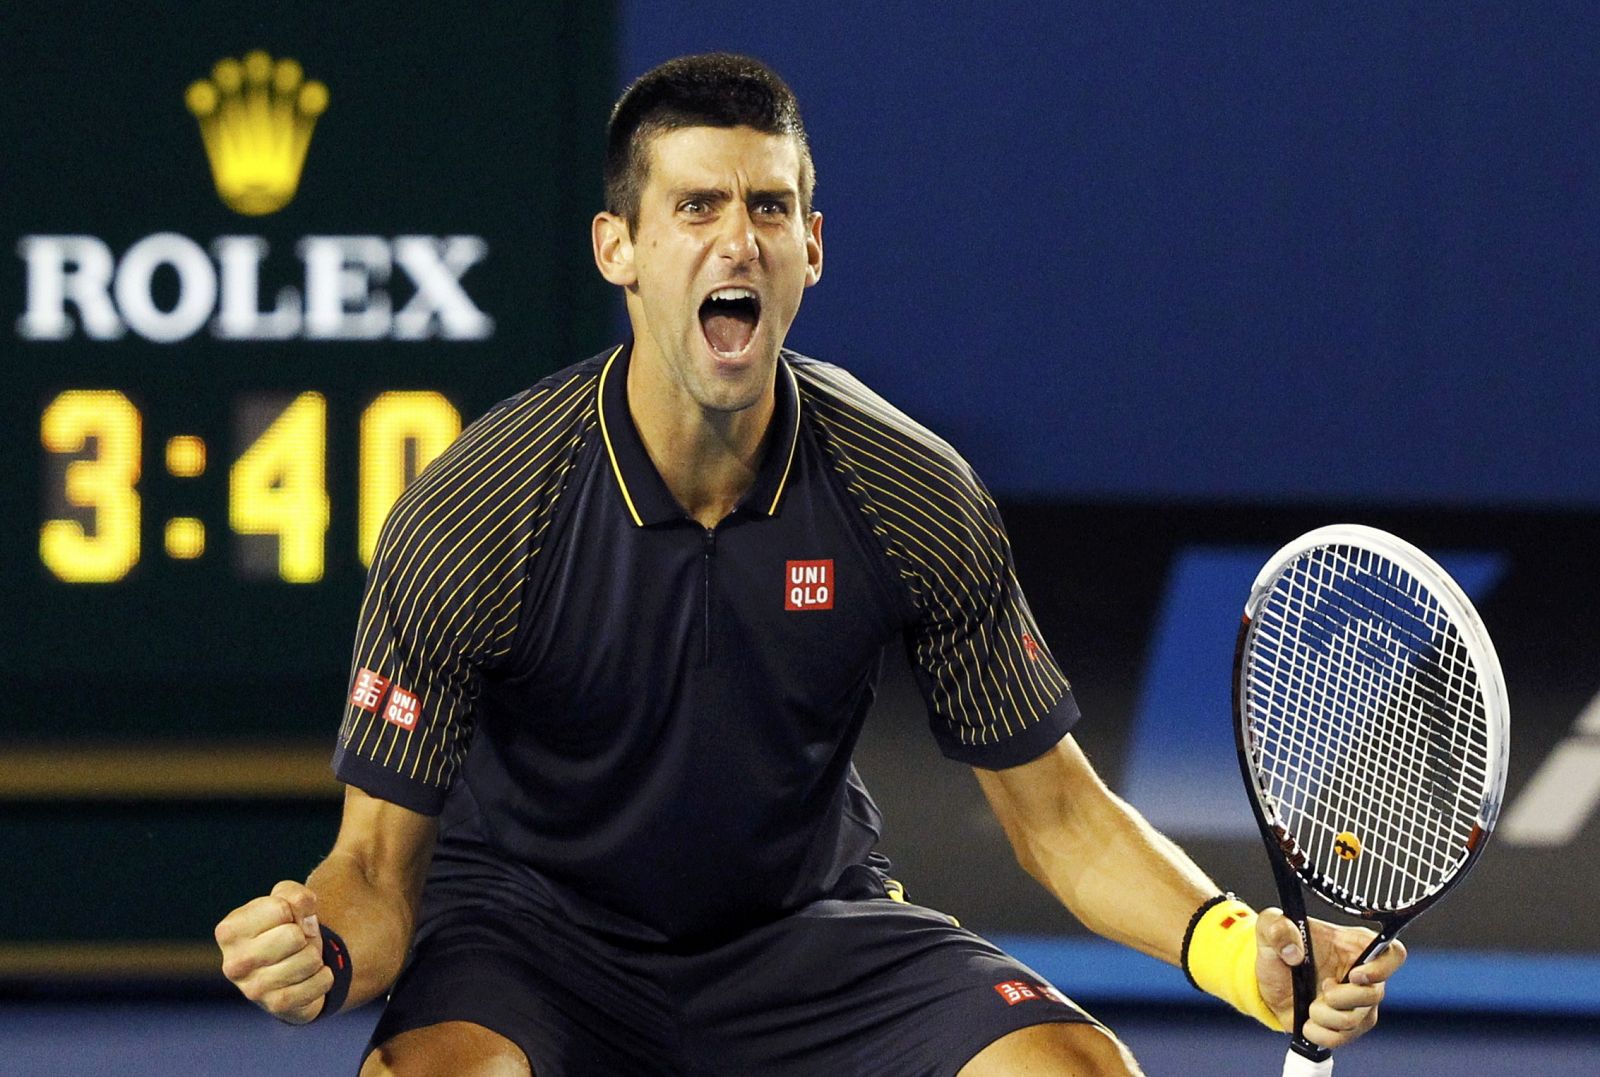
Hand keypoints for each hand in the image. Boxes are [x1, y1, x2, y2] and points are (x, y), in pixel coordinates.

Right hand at [215, 880, 332, 1023]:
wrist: (286, 969)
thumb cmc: (281, 928)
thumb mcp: (285, 900)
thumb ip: (295, 895)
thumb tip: (304, 913)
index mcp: (229, 931)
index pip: (281, 908)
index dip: (294, 910)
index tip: (286, 920)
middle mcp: (234, 963)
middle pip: (294, 936)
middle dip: (305, 935)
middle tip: (296, 942)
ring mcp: (253, 989)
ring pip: (310, 959)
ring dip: (314, 955)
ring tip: (300, 958)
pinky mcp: (277, 1006)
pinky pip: (320, 982)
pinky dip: (324, 976)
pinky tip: (309, 977)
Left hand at [1253, 909, 1406, 1048]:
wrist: (1269, 980)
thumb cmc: (1279, 949)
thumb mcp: (1270, 927)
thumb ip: (1278, 928)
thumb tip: (1293, 952)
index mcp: (1355, 945)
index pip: (1393, 954)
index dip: (1382, 968)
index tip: (1355, 975)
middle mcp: (1365, 975)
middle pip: (1375, 994)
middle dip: (1342, 996)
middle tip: (1323, 987)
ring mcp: (1359, 1003)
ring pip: (1357, 1020)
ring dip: (1326, 1015)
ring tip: (1310, 1004)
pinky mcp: (1347, 1026)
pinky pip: (1343, 1038)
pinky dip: (1321, 1033)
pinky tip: (1308, 1021)